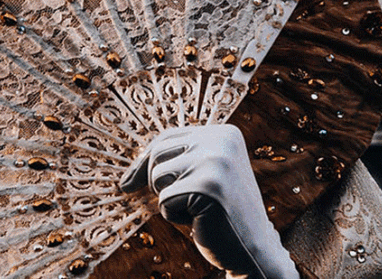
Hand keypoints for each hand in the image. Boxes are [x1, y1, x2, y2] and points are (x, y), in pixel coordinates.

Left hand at [119, 125, 298, 278]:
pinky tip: (199, 219)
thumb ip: (179, 161)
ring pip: (157, 176)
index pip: (168, 137)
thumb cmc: (222, 212)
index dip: (146, 161)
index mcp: (225, 133)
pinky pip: (164, 200)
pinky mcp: (206, 187)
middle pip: (158, 153)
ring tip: (196, 207)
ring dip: (169, 199)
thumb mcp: (205, 175)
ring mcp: (216, 162)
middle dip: (158, 182)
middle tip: (180, 200)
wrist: (253, 247)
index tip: (129, 183)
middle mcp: (222, 141)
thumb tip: (128, 176)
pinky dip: (175, 215)